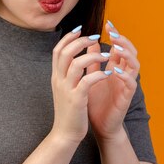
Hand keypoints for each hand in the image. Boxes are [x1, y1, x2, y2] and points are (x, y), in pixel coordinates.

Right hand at [50, 26, 111, 143]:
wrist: (64, 134)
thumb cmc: (69, 111)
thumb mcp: (65, 88)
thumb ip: (68, 73)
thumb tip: (75, 57)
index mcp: (56, 76)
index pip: (58, 50)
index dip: (68, 37)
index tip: (80, 29)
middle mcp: (58, 80)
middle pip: (65, 52)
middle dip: (80, 41)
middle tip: (95, 38)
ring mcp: (66, 89)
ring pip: (76, 64)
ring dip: (92, 56)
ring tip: (106, 54)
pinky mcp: (76, 100)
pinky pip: (87, 81)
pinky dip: (98, 74)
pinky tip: (108, 73)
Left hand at [87, 21, 140, 140]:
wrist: (98, 126)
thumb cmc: (95, 102)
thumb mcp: (91, 77)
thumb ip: (92, 61)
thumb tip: (91, 42)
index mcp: (114, 68)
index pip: (118, 47)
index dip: (116, 35)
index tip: (108, 24)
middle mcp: (123, 74)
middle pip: (130, 52)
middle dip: (123, 40)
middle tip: (113, 32)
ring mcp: (126, 85)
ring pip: (135, 65)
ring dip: (127, 55)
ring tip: (118, 47)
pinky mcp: (127, 97)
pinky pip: (131, 84)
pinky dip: (125, 76)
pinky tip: (116, 70)